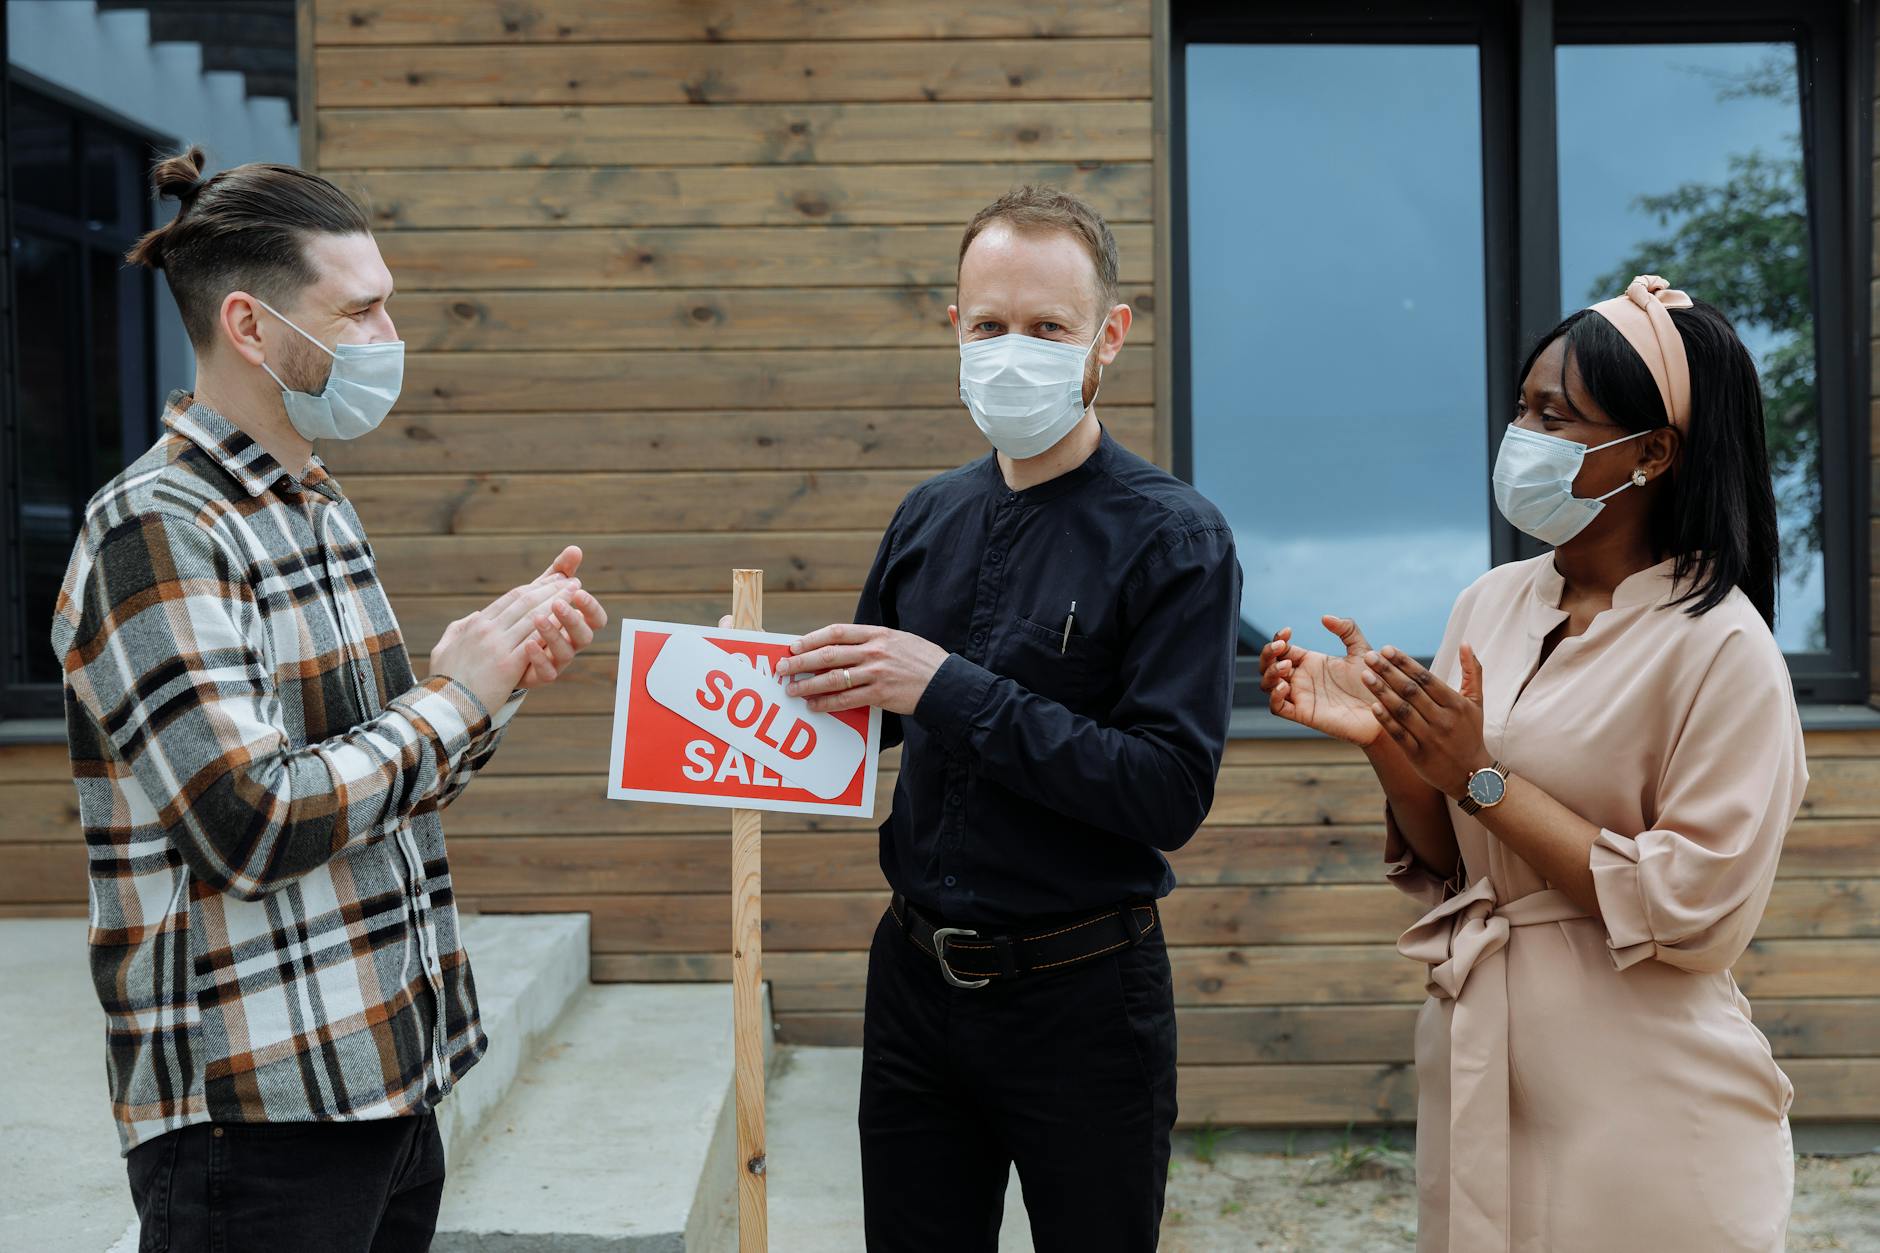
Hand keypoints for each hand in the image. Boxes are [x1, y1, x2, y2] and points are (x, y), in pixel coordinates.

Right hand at [430, 578, 573, 712]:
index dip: (534, 588)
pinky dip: (552, 628)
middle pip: (525, 602)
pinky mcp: (507, 665)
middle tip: (572, 581)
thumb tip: (474, 617)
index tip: (552, 580)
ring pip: (533, 617)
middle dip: (552, 589)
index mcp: (475, 625)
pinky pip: (534, 641)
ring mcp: (497, 646)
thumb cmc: (444, 680)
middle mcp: (486, 630)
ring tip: (575, 593)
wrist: (443, 707)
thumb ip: (460, 629)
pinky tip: (567, 621)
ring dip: (558, 602)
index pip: (510, 599)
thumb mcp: (445, 647)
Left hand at [515, 547, 607, 689]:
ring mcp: (557, 661)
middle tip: (558, 603)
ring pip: (566, 654)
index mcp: (576, 624)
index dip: (591, 607)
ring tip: (537, 619)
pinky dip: (539, 658)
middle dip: (573, 619)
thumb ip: (560, 572)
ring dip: (554, 635)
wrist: (504, 648)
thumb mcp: (543, 591)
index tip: (578, 592)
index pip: (596, 618)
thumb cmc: (531, 615)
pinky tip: (527, 643)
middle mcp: (571, 643)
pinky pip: (547, 673)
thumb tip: (575, 549)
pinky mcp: (540, 675)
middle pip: (585, 636)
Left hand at [774, 623, 946, 715]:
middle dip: (801, 661)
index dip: (811, 638)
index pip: (837, 632)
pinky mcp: (880, 694)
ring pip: (833, 678)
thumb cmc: (923, 661)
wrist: (946, 682)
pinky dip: (827, 703)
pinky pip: (846, 699)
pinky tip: (815, 705)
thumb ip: (872, 642)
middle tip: (783, 667)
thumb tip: (842, 648)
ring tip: (792, 689)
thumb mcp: (899, 640)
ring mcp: (877, 673)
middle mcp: (875, 651)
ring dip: (808, 684)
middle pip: (828, 654)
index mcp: (878, 634)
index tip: (794, 645)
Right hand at [1259, 616, 1386, 745]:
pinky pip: (1277, 707)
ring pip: (1267, 685)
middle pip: (1268, 665)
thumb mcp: (1362, 650)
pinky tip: (1286, 686)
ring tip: (1286, 666)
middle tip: (1282, 647)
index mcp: (1311, 662)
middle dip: (1269, 653)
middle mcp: (1302, 678)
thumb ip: (1347, 630)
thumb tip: (1324, 618)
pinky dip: (1274, 696)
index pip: (1282, 649)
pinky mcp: (1304, 714)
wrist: (1386, 710)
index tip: (1288, 632)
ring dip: (1270, 673)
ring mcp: (1301, 696)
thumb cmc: (1375, 682)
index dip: (1278, 639)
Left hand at [1361, 644, 1489, 797]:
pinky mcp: (1418, 756)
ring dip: (1382, 692)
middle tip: (1369, 657)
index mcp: (1456, 704)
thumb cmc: (1471, 733)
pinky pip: (1399, 735)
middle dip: (1388, 672)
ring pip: (1403, 711)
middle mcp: (1443, 720)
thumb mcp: (1476, 702)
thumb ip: (1472, 672)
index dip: (1405, 663)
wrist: (1472, 775)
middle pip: (1411, 691)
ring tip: (1365, 676)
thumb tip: (1465, 642)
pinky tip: (1372, 706)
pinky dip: (1386, 721)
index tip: (1387, 649)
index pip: (1426, 678)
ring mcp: (1431, 738)